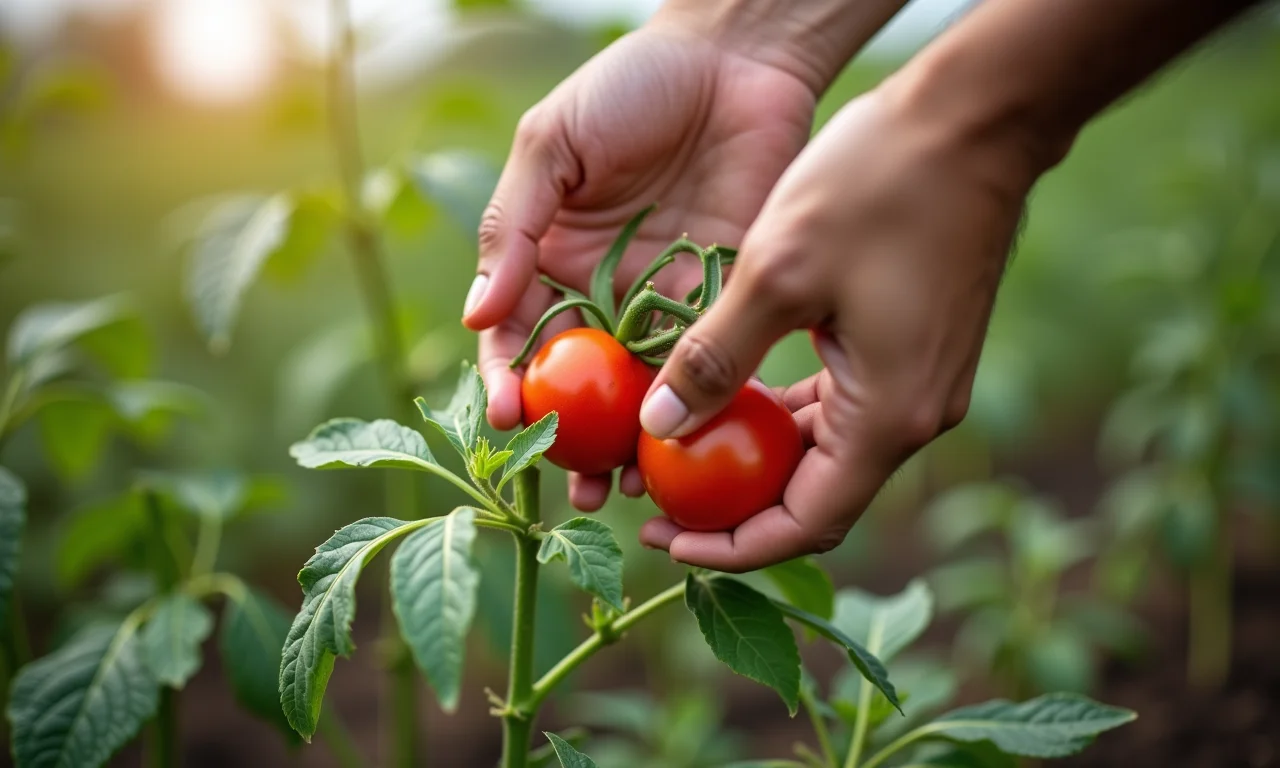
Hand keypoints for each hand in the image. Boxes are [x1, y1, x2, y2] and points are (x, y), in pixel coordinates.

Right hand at [464, 20, 816, 509]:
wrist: (736, 57)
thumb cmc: (630, 87)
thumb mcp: (553, 145)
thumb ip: (514, 227)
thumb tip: (477, 318)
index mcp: (550, 256)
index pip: (517, 334)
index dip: (507, 379)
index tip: (504, 418)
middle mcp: (602, 289)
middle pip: (577, 379)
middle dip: (567, 436)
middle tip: (568, 483)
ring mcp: (662, 298)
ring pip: (638, 386)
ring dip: (627, 440)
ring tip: (620, 489)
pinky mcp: (723, 294)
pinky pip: (703, 359)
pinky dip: (691, 405)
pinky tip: (684, 443)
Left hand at [637, 80, 1052, 571]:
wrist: (978, 118)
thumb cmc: (878, 185)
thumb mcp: (778, 274)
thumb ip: (716, 357)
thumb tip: (660, 427)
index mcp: (888, 417)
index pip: (804, 523)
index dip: (730, 546)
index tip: (663, 540)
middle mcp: (914, 416)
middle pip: (815, 496)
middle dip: (735, 508)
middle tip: (659, 496)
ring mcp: (920, 383)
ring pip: (826, 451)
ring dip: (759, 457)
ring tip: (685, 447)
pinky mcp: (914, 348)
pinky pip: (842, 408)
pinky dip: (788, 413)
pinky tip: (736, 391)